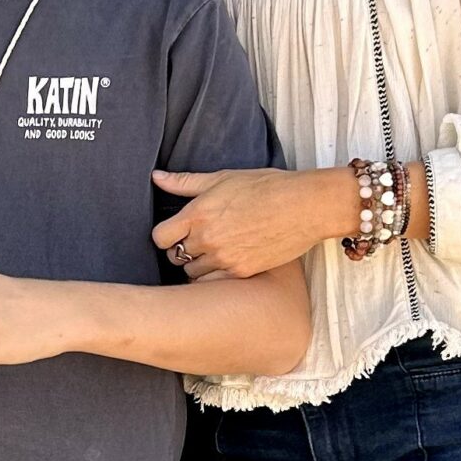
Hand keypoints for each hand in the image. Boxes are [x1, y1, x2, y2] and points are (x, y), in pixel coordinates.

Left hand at [152, 167, 351, 279]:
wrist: (304, 206)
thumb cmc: (265, 186)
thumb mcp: (222, 178)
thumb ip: (185, 182)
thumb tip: (156, 177)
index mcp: (198, 214)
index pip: (160, 237)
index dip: (165, 235)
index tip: (176, 232)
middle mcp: (207, 239)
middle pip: (175, 256)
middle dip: (181, 249)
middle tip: (197, 240)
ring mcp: (224, 258)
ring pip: (193, 272)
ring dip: (197, 264)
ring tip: (214, 251)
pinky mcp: (242, 272)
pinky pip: (214, 283)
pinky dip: (215, 276)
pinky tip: (226, 263)